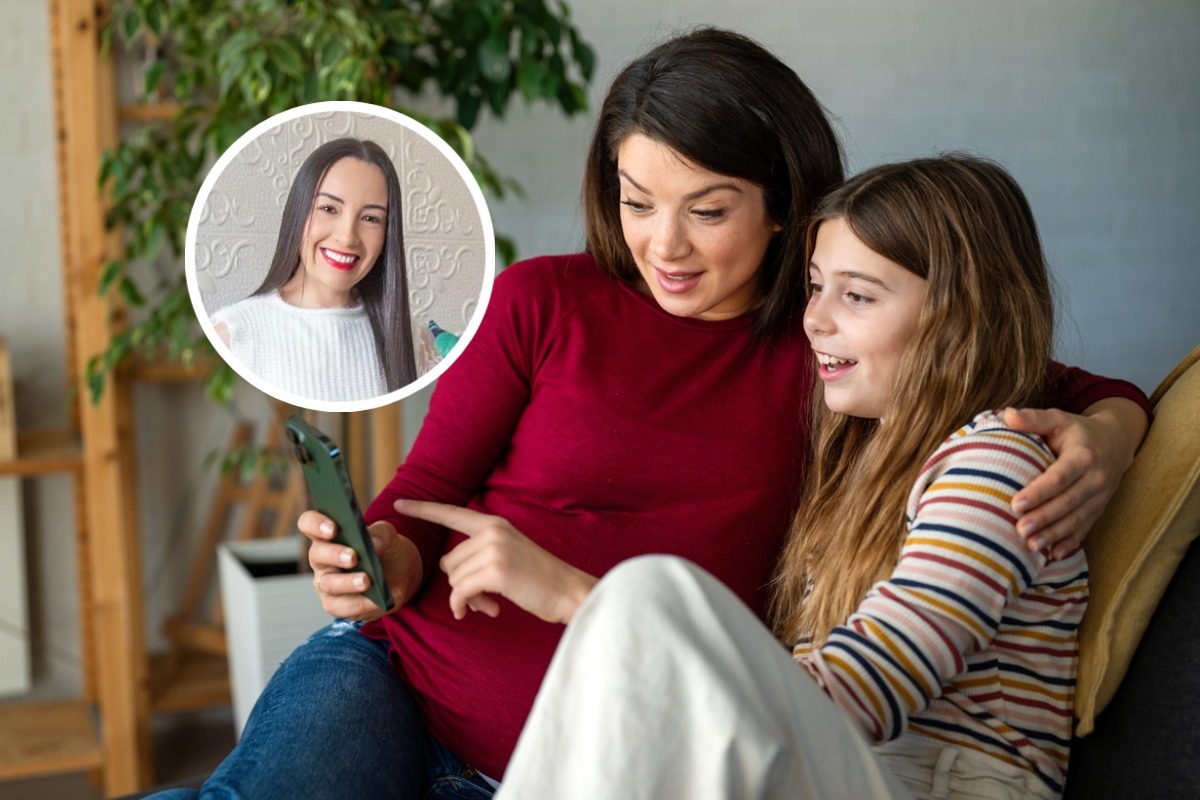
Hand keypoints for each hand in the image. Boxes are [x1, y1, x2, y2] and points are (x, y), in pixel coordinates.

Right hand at [299, 510, 421, 620]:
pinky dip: (361, 603)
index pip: (309, 523)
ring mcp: (326, 583)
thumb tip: (374, 543)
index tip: (333, 528)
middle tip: (353, 557)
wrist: (402, 576)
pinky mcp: (336, 605)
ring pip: (328, 583)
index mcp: (328, 535)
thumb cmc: (386, 551)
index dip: (315, 524)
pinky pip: (342, 607)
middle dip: (335, 555)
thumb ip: (381, 533)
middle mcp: (322, 558)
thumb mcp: (389, 536)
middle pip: (317, 554)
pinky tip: (376, 600)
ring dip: (347, 582)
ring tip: (366, 581)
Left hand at [394, 499, 596, 624]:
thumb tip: (452, 575)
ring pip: (454, 578)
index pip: (452, 513)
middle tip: (482, 599)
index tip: (400, 503)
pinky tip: (480, 611)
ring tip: (489, 604)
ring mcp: (494, 548)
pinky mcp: (496, 570)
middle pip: (450, 561)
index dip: (424, 509)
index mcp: (495, 524)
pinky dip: (463, 606)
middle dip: (461, 584)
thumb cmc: (538, 579)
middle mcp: (492, 531)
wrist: (568, 591)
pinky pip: (461, 592)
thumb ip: (480, 554)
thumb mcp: (509, 554)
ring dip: (466, 598)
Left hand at [1004, 402, 1143, 558]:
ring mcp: (1100, 496)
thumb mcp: (1058, 418)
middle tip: (1019, 530)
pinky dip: (1071, 542)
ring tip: (1031, 546)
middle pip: (1068, 502)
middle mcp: (1095, 478)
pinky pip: (1086, 528)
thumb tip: (1007, 414)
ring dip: (1055, 534)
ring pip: (1077, 519)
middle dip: (1044, 518)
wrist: (1116, 442)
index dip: (1038, 492)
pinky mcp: (1099, 508)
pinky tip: (1055, 554)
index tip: (1015, 504)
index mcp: (1083, 456)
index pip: (1059, 477)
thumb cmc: (1077, 430)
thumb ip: (1034, 418)